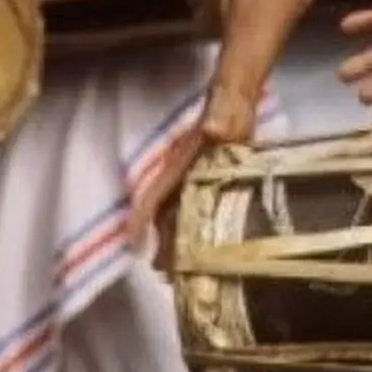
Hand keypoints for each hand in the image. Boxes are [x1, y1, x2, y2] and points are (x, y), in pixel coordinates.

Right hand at [125, 90, 253, 261]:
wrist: (235, 98)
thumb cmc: (227, 107)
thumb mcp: (224, 113)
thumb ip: (220, 119)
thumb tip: (215, 127)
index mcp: (179, 164)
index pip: (154, 193)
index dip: (141, 219)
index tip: (135, 244)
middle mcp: (179, 175)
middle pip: (163, 213)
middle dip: (161, 241)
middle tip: (164, 274)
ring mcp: (191, 179)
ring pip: (176, 214)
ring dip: (175, 240)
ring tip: (178, 270)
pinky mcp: (206, 181)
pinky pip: (194, 210)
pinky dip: (193, 230)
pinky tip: (203, 247)